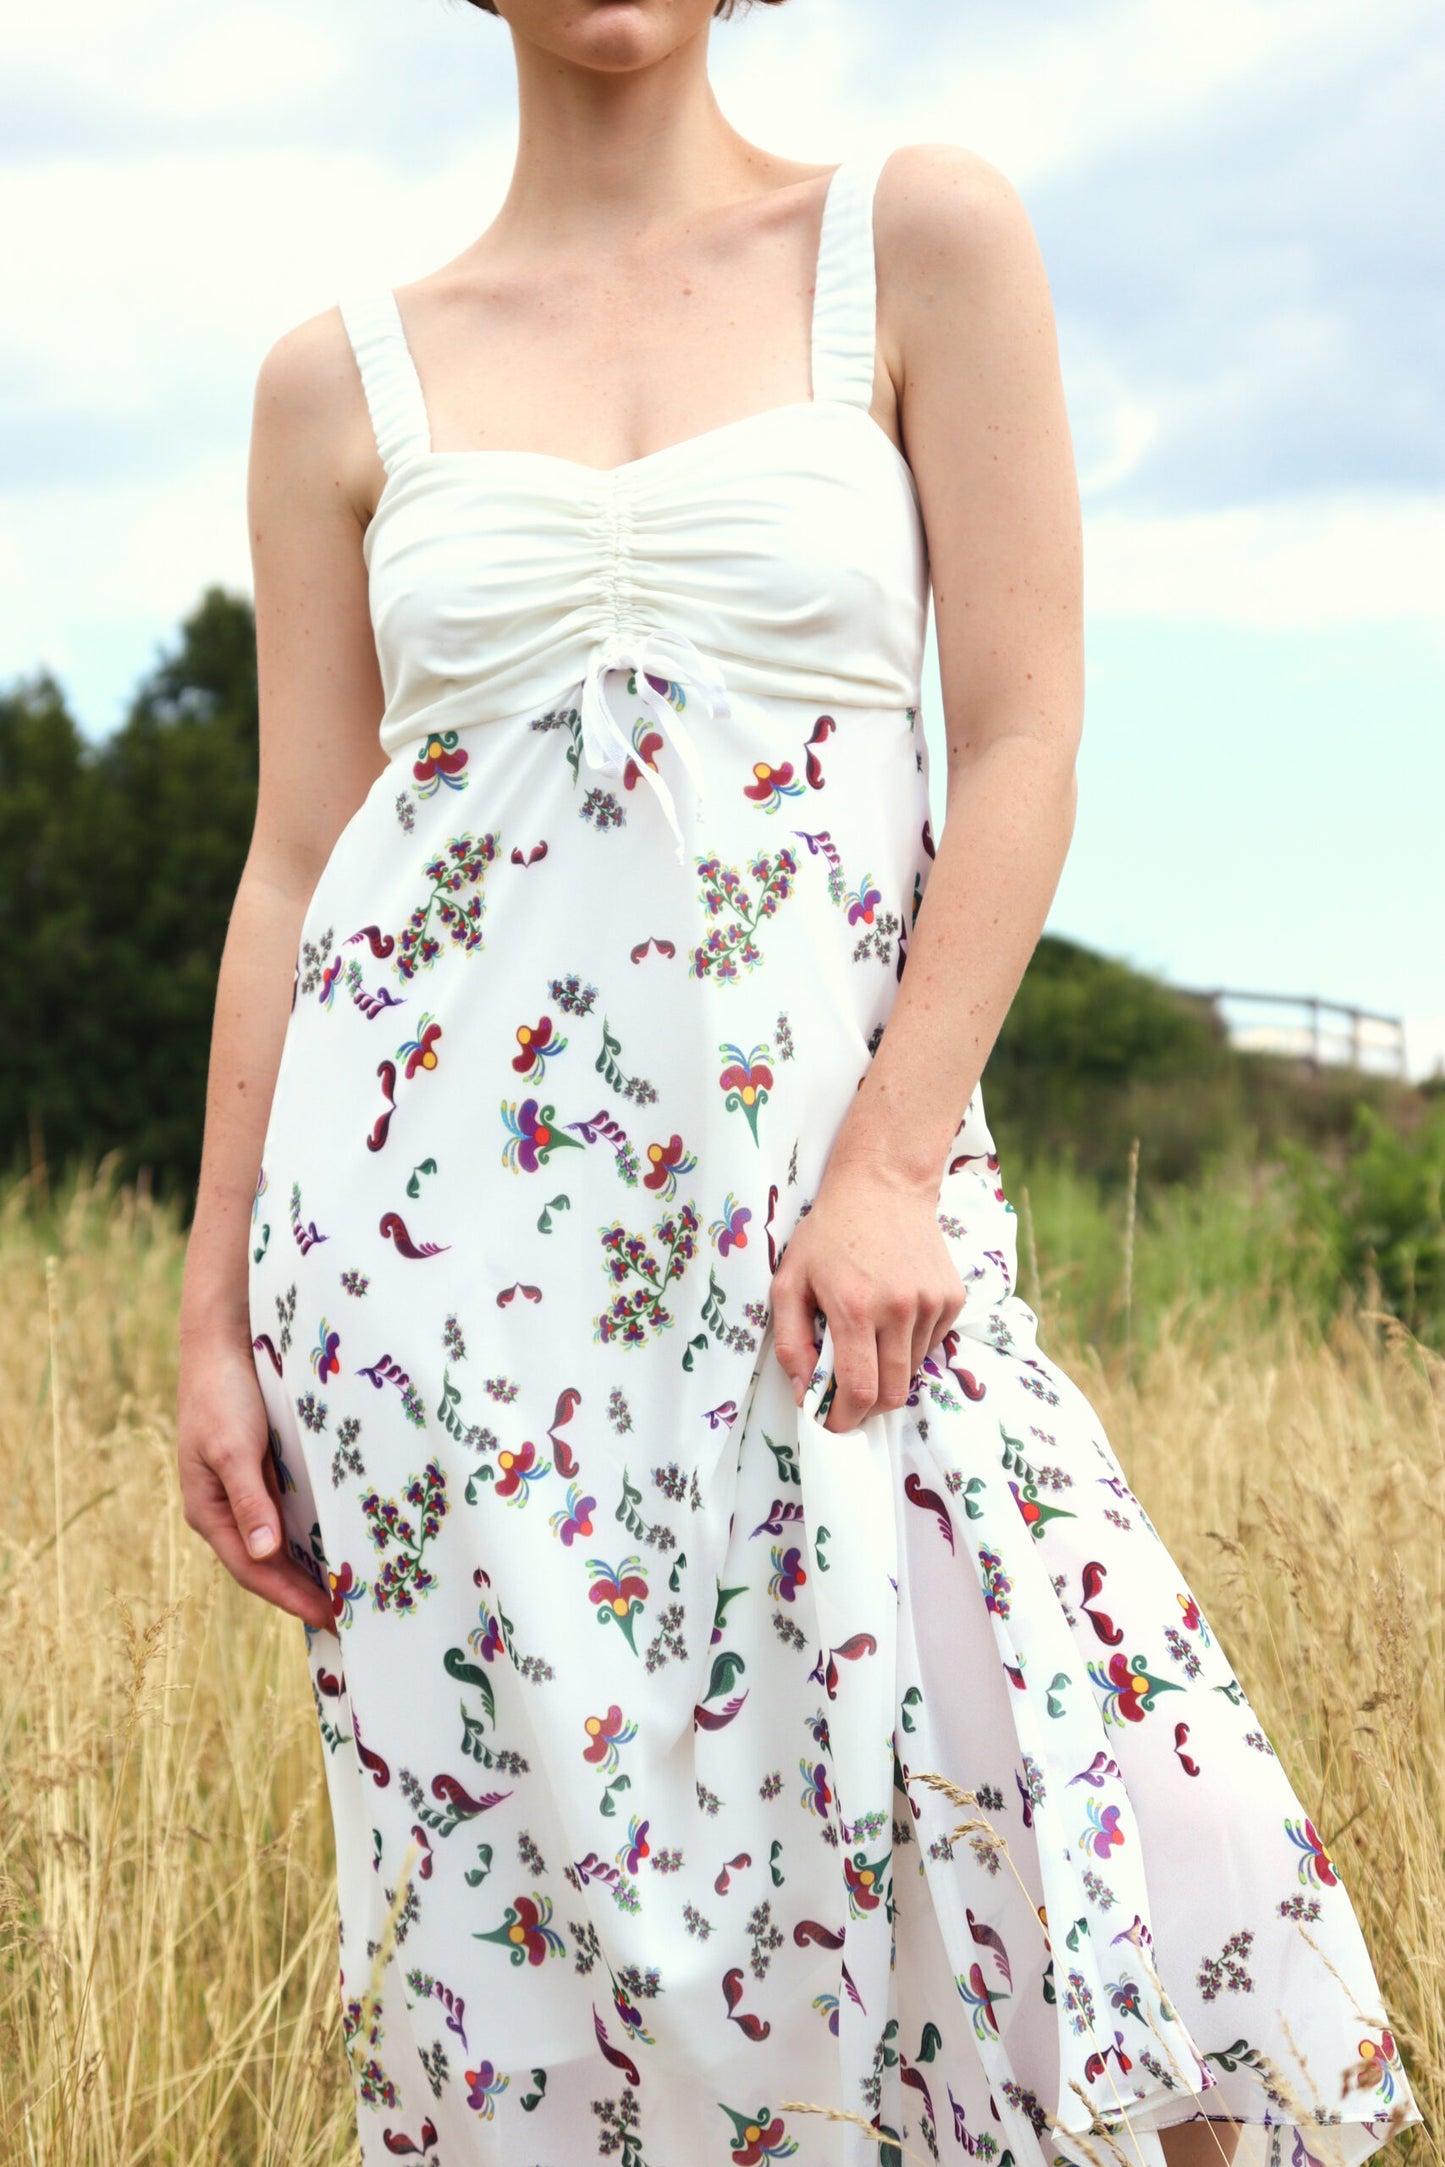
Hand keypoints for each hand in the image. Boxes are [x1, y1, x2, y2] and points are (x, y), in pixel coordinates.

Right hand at [176, 1333, 333, 1631]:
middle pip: (266, 1564)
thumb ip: (250, 1501)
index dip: (290, 1596)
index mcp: (207, 1511)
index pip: (253, 1569)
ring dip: (309, 1567)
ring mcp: (245, 1491)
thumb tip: (265, 1554)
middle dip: (302, 1591)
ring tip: (349, 1591)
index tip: (330, 1617)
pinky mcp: (263, 1471)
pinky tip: (339, 1543)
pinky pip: (289, 1514)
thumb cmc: (223, 1395)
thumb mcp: (234, 1448)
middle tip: (349, 1615)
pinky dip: (311, 1535)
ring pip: (279, 1542)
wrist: (223, 1341)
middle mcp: (226, 1509)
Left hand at [770, 1157, 967, 1432]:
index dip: (844, 1419)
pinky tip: (892, 1315)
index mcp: (853, 1308)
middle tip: (847, 1398)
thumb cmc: (828, 1234)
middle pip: (892, 1392)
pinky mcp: (952, 1298)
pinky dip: (909, 1346)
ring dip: (888, 1371)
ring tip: (868, 1340)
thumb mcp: (789, 1280)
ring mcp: (931, 1303)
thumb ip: (791, 1340)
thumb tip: (803, 1392)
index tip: (831, 1423)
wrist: (883, 1186)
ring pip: (912, 1370)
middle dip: (867, 1408)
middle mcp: (898, 1309)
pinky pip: (931, 1344)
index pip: (858, 1391)